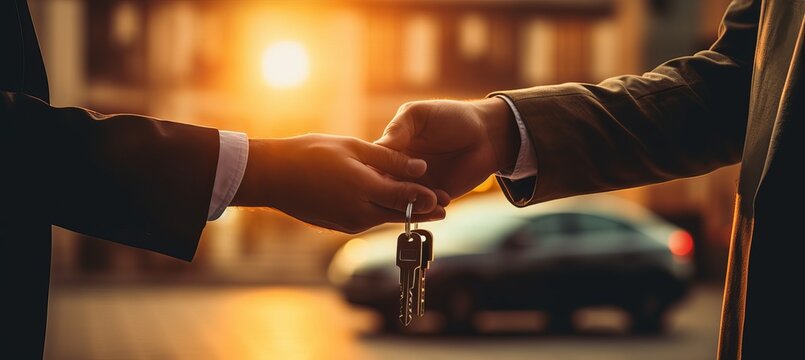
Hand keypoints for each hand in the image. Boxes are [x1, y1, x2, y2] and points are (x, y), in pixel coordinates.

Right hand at [232, 134, 449, 233]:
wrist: (272, 176)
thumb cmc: (309, 154)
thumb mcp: (353, 147)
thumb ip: (389, 158)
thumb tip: (420, 166)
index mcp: (363, 189)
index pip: (404, 196)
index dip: (426, 196)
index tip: (443, 196)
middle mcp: (358, 212)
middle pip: (399, 214)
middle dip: (423, 211)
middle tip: (446, 209)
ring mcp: (348, 222)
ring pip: (384, 219)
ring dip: (405, 214)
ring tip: (427, 210)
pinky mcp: (339, 226)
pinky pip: (369, 220)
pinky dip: (384, 214)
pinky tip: (393, 208)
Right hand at [376, 98, 519, 198]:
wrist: (486, 134)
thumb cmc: (451, 116)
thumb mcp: (419, 114)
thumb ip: (398, 127)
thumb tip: (378, 147)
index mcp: (391, 149)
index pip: (372, 164)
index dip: (371, 171)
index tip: (377, 173)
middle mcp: (399, 170)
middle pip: (383, 187)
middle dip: (389, 191)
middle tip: (399, 189)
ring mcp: (416, 185)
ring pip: (403, 201)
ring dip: (410, 201)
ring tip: (424, 195)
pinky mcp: (434, 196)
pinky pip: (425, 207)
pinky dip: (428, 207)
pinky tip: (438, 200)